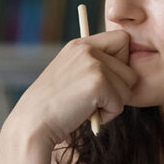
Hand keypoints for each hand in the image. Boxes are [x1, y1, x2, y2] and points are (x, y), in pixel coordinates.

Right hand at [4, 29, 136, 147]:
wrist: (33, 123)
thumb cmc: (54, 106)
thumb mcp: (72, 75)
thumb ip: (95, 65)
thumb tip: (129, 70)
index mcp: (80, 44)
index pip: (122, 39)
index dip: (122, 62)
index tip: (105, 80)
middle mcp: (88, 49)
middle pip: (131, 70)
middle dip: (118, 91)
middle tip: (91, 99)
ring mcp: (93, 65)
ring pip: (128, 88)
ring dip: (112, 104)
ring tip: (86, 106)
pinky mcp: (99, 83)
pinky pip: (120, 104)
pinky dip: (106, 115)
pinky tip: (84, 114)